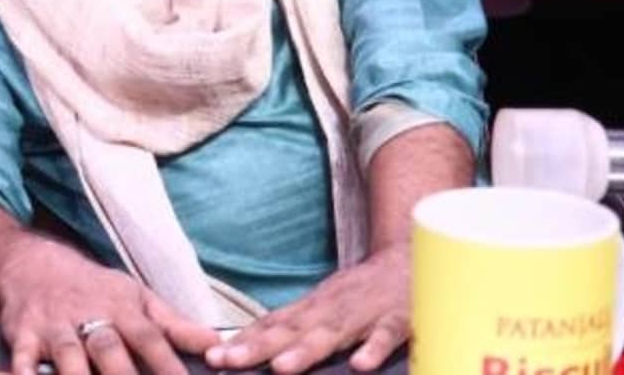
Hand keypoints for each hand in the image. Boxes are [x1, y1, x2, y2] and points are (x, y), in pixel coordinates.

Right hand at [0, 243, 218, 374]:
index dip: (167, 365)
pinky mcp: (22, 335)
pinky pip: (22, 357)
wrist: (32, 263)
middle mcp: (88, 316)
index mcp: (121, 308)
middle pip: (108, 350)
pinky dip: (24, 372)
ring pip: (68, 356)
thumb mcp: (135, 297)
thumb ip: (174, 325)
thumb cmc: (92, 288)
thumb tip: (217, 344)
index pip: (149, 338)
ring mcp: (54, 326)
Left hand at [205, 244, 407, 372]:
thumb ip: (293, 328)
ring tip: (280, 368)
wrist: (411, 260)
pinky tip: (360, 366)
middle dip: (257, 348)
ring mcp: (363, 315)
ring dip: (305, 351)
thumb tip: (249, 346)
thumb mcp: (323, 306)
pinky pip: (386, 336)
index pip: (270, 325)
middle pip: (290, 331)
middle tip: (226, 362)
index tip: (212, 357)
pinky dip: (373, 349)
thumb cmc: (361, 293)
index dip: (241, 342)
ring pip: (331, 335)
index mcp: (311, 308)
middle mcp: (330, 310)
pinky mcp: (397, 320)